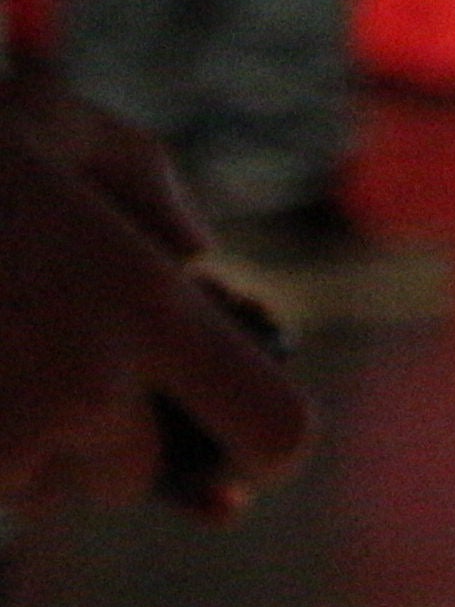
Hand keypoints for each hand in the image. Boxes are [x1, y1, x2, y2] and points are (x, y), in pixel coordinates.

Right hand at [0, 78, 311, 510]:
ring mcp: (1, 440)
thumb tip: (194, 260)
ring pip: (44, 486)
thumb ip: (144, 186)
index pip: (275, 432)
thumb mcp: (49, 120)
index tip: (227, 422)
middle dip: (108, 427)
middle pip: (137, 471)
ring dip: (23, 442)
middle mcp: (83, 388)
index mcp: (142, 306)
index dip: (257, 439)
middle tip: (41, 345)